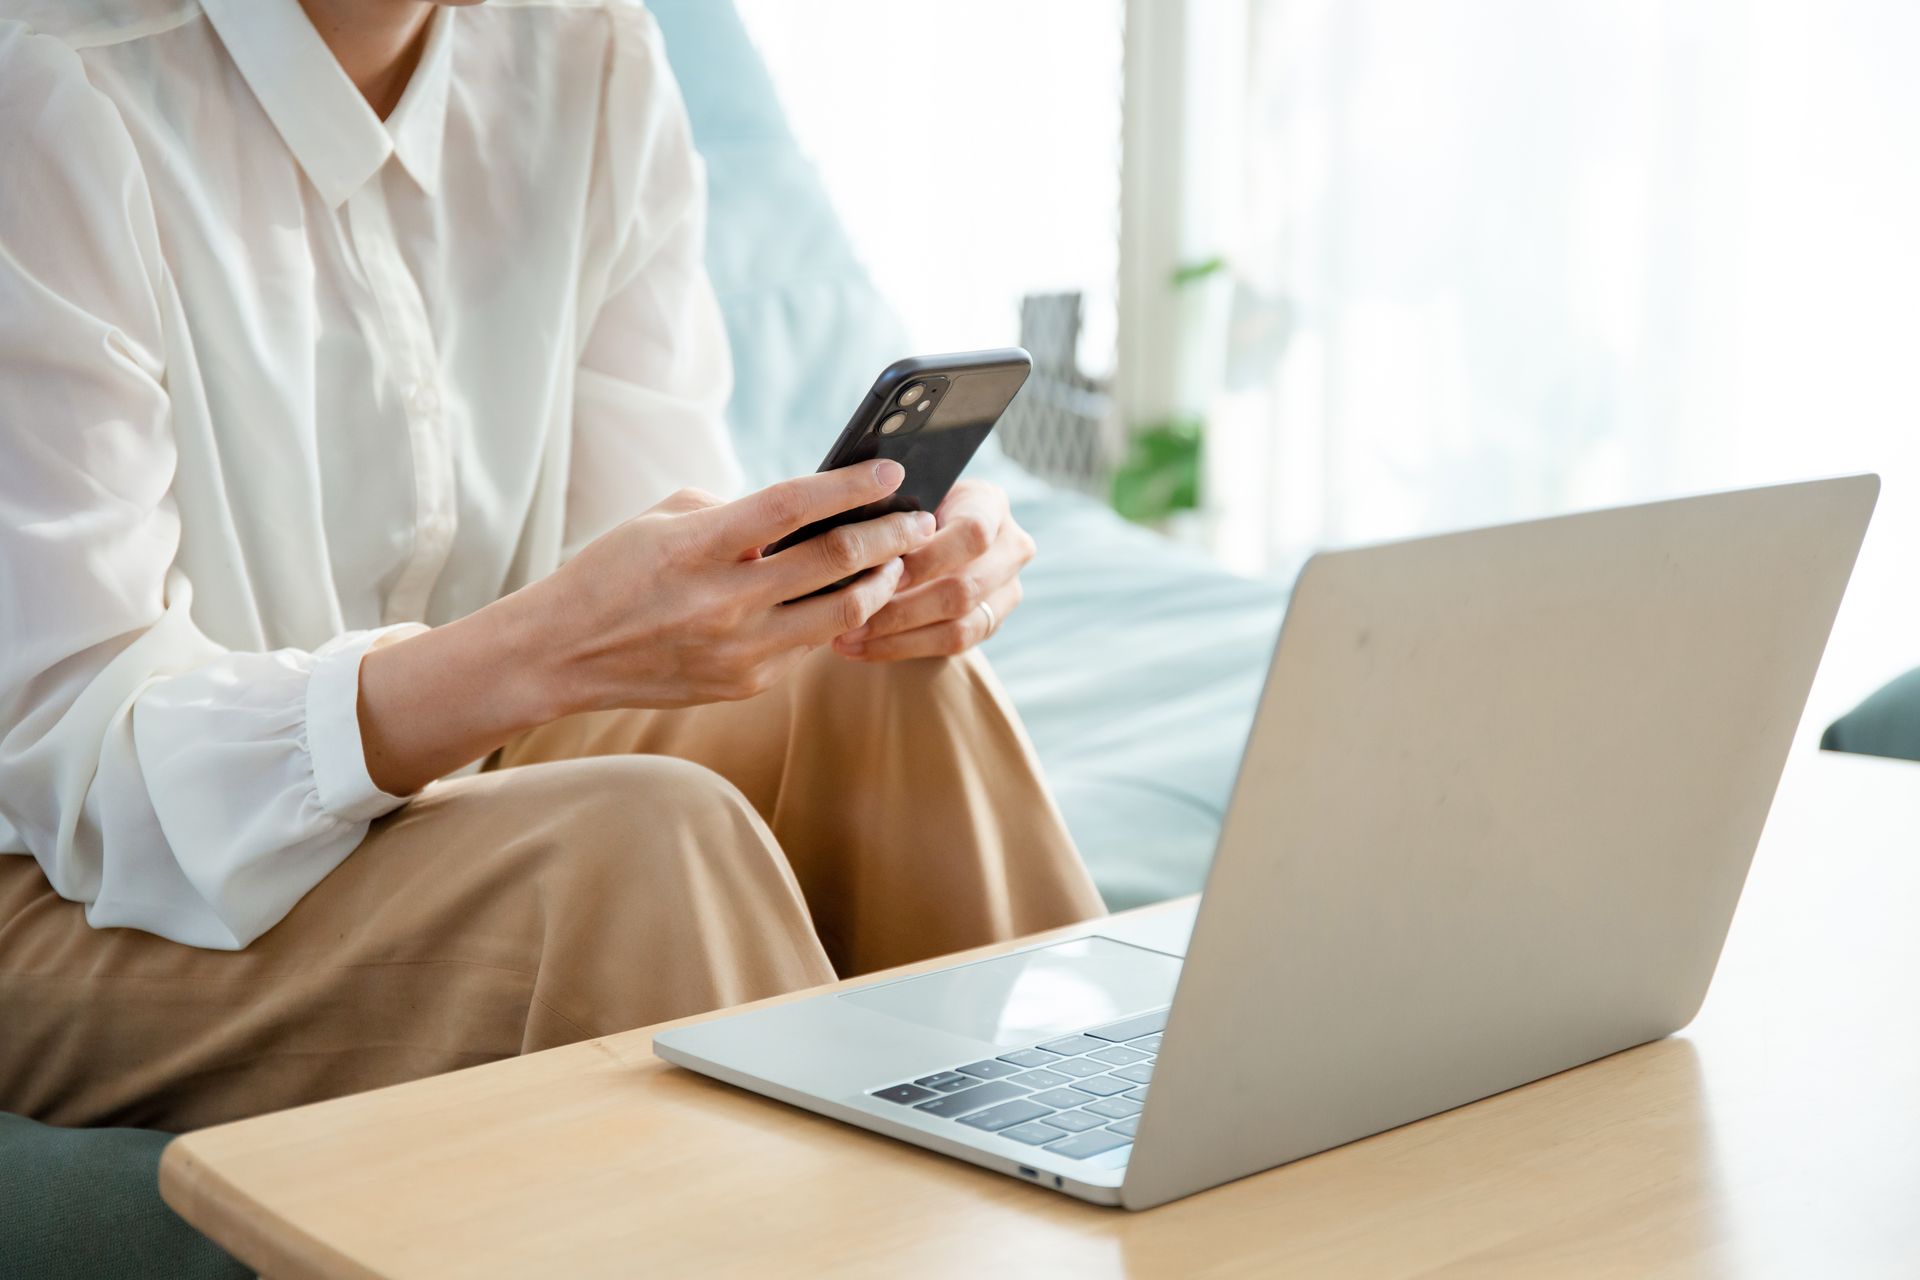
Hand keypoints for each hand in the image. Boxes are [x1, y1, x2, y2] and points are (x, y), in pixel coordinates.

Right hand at [533, 460, 935, 709]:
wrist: (562, 654)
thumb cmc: (612, 571)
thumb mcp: (664, 520)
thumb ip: (734, 512)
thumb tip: (803, 516)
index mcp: (698, 546)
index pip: (794, 506)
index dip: (851, 486)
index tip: (891, 469)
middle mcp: (724, 601)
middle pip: (834, 564)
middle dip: (890, 537)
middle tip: (918, 521)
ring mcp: (739, 650)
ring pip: (839, 614)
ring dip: (878, 584)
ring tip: (896, 562)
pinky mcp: (745, 683)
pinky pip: (808, 645)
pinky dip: (833, 617)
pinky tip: (846, 598)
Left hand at [831, 479, 1033, 661]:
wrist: (932, 530)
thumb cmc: (907, 507)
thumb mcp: (904, 497)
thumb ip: (891, 516)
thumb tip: (856, 546)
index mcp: (989, 504)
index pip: (972, 533)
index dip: (928, 558)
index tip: (882, 571)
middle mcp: (1010, 546)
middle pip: (965, 588)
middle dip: (903, 608)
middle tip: (852, 616)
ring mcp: (1007, 589)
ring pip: (959, 625)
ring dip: (898, 637)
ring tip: (849, 638)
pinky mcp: (992, 622)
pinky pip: (952, 646)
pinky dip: (903, 648)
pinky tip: (864, 648)